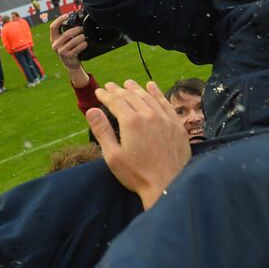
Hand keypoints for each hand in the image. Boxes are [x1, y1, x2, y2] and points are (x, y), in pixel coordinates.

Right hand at [49, 14, 88, 84]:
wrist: (70, 63)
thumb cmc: (68, 48)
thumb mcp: (63, 41)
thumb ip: (66, 32)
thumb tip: (76, 20)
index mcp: (53, 38)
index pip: (53, 27)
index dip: (59, 20)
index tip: (67, 15)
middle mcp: (55, 44)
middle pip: (66, 34)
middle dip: (76, 30)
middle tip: (82, 29)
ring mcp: (61, 51)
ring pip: (73, 41)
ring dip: (81, 37)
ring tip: (84, 36)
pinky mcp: (68, 56)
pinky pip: (77, 48)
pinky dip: (83, 45)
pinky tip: (85, 43)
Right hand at [87, 80, 190, 209]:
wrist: (168, 184)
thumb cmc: (137, 174)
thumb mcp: (113, 156)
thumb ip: (102, 131)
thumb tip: (92, 110)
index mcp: (132, 122)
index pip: (116, 101)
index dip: (106, 95)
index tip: (99, 91)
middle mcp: (149, 115)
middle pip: (132, 96)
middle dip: (119, 90)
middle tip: (110, 85)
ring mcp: (165, 119)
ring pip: (149, 97)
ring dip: (137, 88)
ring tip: (128, 83)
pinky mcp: (177, 125)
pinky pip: (165, 103)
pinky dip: (157, 93)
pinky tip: (152, 87)